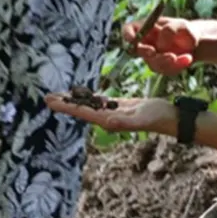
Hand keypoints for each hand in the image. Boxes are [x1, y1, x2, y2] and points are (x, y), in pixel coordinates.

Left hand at [44, 93, 177, 136]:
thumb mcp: (140, 119)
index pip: (82, 113)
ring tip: (60, 94)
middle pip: (81, 109)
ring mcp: (113, 112)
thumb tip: (107, 123)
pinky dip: (90, 97)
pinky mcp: (119, 106)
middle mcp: (107, 118)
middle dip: (65, 103)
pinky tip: (82, 94)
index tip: (50, 102)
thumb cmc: (156, 118)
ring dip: (75, 100)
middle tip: (47, 97)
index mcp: (108, 120)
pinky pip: (100, 100)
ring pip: (89, 105)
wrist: (169, 117)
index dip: (66, 107)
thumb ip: (123, 122)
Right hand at [122, 16, 198, 74]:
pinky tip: (187, 59)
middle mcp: (145, 43)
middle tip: (154, 52)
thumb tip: (160, 43)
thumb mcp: (182, 25)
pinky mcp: (160, 66)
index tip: (132, 38)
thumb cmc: (185, 30)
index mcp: (145, 27)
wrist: (196, 43)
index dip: (127, 34)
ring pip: (152, 63)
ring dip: (167, 61)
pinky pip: (164, 70)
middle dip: (145, 52)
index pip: (129, 30)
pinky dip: (176, 66)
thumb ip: (170, 29)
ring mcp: (151, 56)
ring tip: (186, 56)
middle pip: (136, 50)